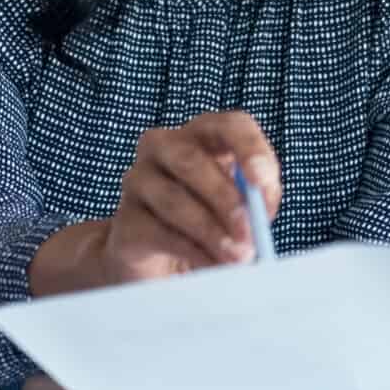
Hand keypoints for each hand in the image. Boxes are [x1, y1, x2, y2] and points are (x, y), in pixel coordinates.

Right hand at [97, 110, 280, 283]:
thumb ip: (256, 203)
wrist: (160, 262)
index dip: (248, 149)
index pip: (228, 125)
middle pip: (192, 159)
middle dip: (225, 197)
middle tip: (249, 231)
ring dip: (211, 231)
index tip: (263, 180)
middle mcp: (164, 147)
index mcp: (202, 135)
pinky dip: (192, 251)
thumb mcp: (242, 208)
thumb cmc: (209, 221)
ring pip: (174, 199)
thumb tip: (261, 213)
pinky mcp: (125, 220)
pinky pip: (159, 232)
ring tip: (237, 256)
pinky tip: (211, 264)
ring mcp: (138, 180)